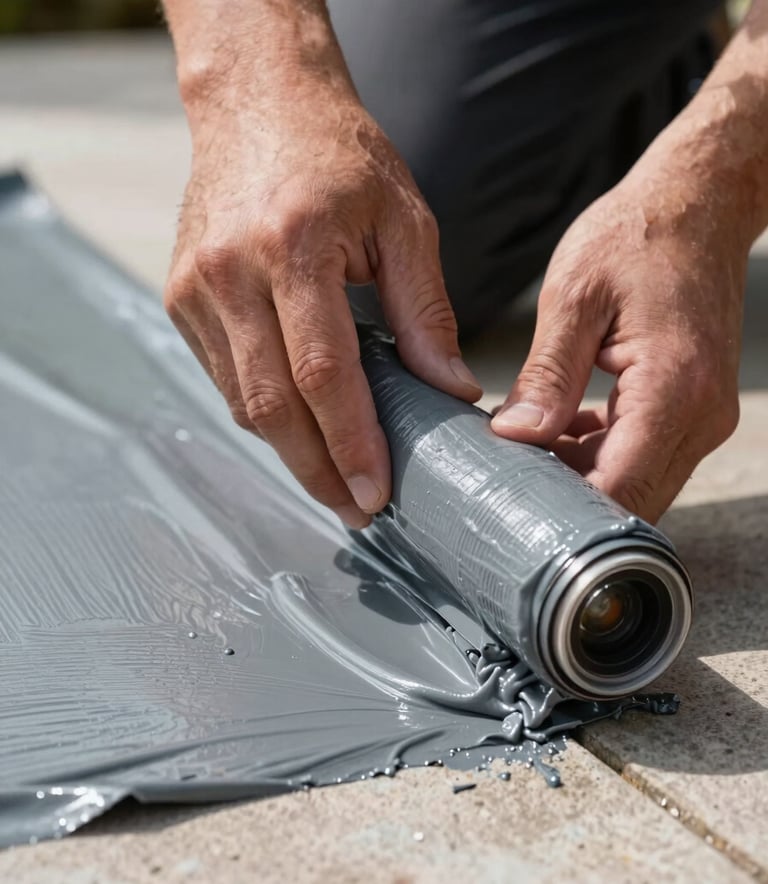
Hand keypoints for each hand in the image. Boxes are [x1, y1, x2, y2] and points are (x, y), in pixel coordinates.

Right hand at [164, 77, 480, 528]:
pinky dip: (265, 412)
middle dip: (316, 471)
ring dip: (289, 450)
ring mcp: (196, 288)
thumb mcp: (404, 221)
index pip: (323, 375)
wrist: (259, 107)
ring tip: (335, 479)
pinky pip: (225, 378)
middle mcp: (232, 273)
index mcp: (294, 248)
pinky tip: (299, 428)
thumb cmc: (340, 158)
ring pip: (242, 401)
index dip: (351, 445)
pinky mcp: (180, 297)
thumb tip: (450, 391)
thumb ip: (425, 311)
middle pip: (272, 405)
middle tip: (356, 510)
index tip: (376, 495)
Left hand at [491, 174, 746, 521]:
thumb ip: (548, 375)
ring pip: (636, 482)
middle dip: (568, 501)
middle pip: (632, 498)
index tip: (514, 510)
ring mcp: (702, 416)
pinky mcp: (691, 408)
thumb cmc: (635, 236)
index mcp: (674, 388)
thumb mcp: (574, 298)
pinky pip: (643, 456)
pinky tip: (557, 430)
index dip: (566, 513)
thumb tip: (516, 436)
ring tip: (524, 452)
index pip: (621, 488)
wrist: (694, 205)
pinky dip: (597, 454)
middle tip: (506, 483)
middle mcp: (701, 415)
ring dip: (580, 477)